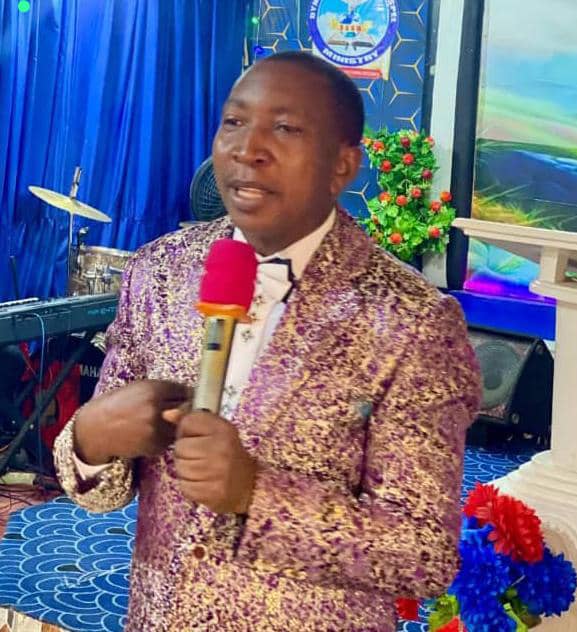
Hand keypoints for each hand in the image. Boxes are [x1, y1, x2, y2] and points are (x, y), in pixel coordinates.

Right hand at [74, 380, 190, 464]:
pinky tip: (151, 433)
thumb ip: (163, 389)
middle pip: (187, 408)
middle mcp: (157, 409)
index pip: (186, 390)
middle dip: (185, 408)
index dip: (186, 394)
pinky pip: (170, 440)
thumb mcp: (139, 387)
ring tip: (159, 421)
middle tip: (175, 409)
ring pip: (181, 426)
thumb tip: (188, 392)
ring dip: (176, 424)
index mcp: (154, 390)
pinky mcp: (155, 446)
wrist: (96, 429)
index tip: (185, 397)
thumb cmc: (116, 404)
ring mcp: (157, 429)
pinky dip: (166, 437)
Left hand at [163, 409, 256, 514]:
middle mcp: (221, 448)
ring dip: (186, 469)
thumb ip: (191, 419)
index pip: (188, 422)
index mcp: (223, 429)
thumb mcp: (215, 430)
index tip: (198, 436)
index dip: (187, 430)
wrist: (248, 484)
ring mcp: (217, 472)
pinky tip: (203, 481)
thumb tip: (167, 414)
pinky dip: (190, 485)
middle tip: (201, 455)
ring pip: (180, 466)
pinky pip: (185, 485)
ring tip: (202, 469)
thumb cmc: (228, 453)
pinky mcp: (210, 492)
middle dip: (185, 451)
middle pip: (181, 446)